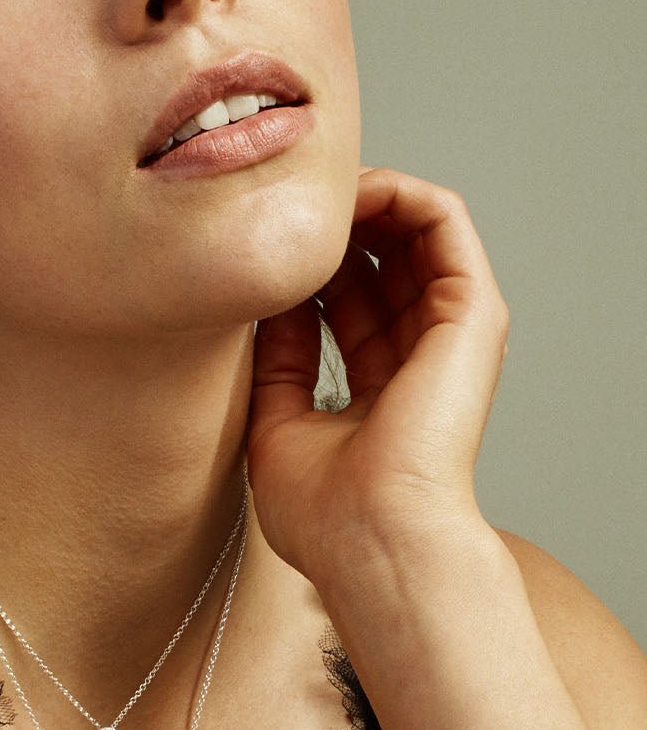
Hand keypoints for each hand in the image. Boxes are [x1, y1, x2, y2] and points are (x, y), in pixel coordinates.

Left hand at [247, 167, 508, 589]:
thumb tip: (270, 301)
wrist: (370, 538)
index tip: (257, 247)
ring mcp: (450, 332)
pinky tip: (344, 194)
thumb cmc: (324, 512)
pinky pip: (443, 221)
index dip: (303, 266)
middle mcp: (421, 356)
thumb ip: (278, 359)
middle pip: (379, 261)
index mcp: (381, 388)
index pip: (346, 304)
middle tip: (279, 207)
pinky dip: (395, 193)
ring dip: (359, 198)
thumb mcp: (277, 421)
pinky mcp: (472, 311)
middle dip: (329, 226)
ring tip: (308, 191)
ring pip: (412, 231)